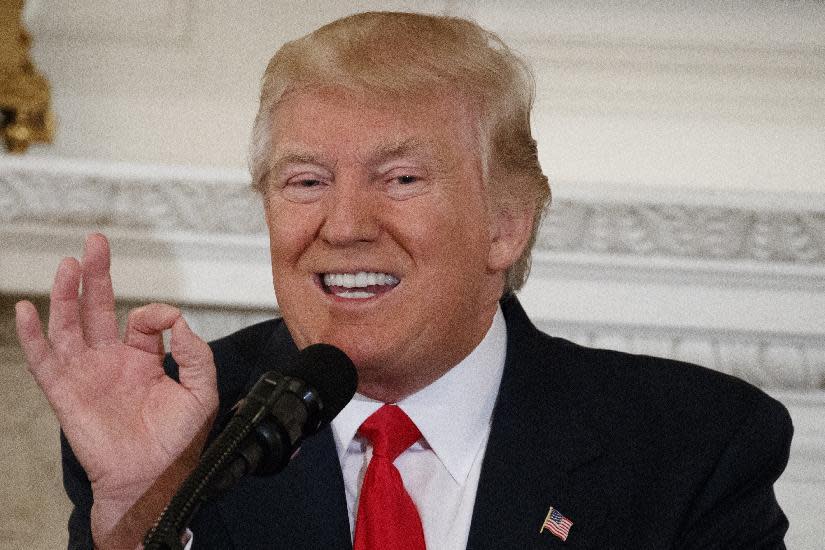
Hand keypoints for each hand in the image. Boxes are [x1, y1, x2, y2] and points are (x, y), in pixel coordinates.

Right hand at [15, 234, 218, 547]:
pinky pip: (44, 360)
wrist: (152, 478)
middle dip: (97, 274)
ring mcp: (87, 374)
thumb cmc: (177, 442)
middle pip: (100, 309)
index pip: (145, 321)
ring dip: (66, 295)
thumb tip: (179, 321)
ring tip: (67, 264)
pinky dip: (33, 335)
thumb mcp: (201, 392)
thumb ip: (196, 354)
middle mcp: (113, 361)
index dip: (156, 313)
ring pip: (71, 325)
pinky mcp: (66, 392)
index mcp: (145, 359)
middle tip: (95, 242)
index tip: (166, 321)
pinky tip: (27, 309)